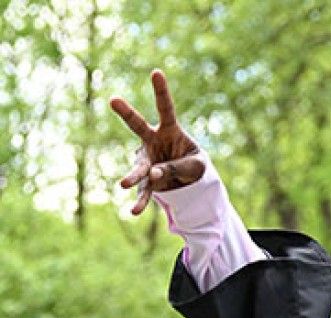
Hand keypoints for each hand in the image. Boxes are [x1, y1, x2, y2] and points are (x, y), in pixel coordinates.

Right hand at [110, 70, 203, 214]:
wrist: (191, 182)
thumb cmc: (194, 166)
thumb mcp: (196, 167)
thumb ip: (178, 167)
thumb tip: (154, 175)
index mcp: (171, 130)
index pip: (166, 108)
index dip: (161, 91)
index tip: (156, 72)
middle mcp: (154, 142)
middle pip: (138, 125)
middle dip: (126, 113)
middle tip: (113, 99)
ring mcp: (148, 161)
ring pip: (139, 166)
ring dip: (134, 176)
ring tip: (125, 184)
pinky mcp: (149, 181)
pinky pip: (144, 191)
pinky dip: (141, 202)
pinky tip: (135, 212)